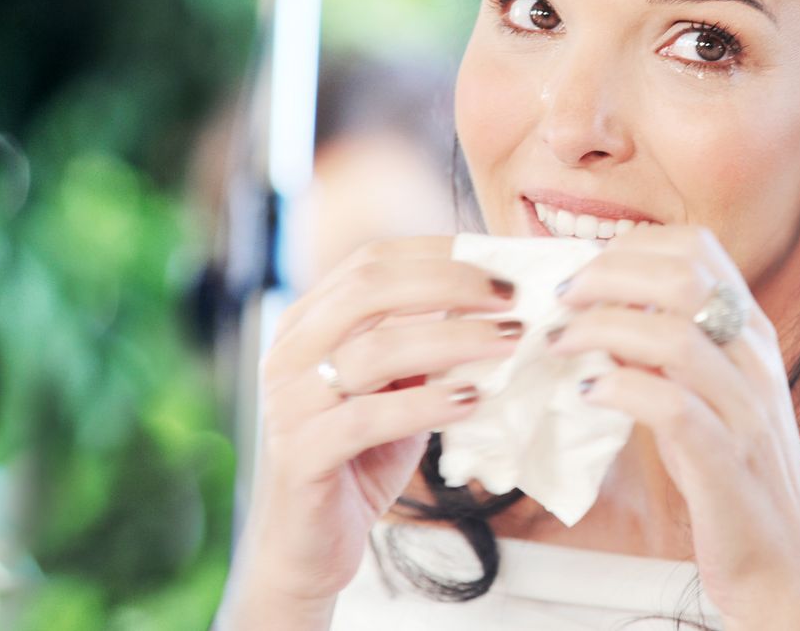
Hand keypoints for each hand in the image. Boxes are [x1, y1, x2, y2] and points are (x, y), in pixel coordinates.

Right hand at [225, 237, 520, 611]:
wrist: (309, 545)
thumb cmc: (362, 455)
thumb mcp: (398, 385)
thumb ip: (426, 341)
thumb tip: (498, 300)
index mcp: (308, 322)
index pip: (372, 261)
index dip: (439, 254)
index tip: (502, 264)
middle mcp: (288, 352)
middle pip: (371, 288)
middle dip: (451, 284)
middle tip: (512, 298)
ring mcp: (288, 404)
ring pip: (376, 350)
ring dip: (454, 339)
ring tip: (511, 341)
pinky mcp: (300, 456)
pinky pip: (369, 418)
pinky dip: (428, 404)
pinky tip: (474, 401)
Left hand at [547, 225, 799, 629]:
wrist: (785, 569)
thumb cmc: (735, 481)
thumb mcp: (706, 400)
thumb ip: (666, 354)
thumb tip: (605, 315)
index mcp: (750, 334)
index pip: (698, 249)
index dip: (630, 245)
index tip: (582, 270)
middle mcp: (755, 360)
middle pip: (684, 276)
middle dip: (608, 274)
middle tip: (559, 297)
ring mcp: (746, 411)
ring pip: (675, 334)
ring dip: (602, 327)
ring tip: (559, 341)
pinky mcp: (727, 463)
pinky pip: (672, 405)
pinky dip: (621, 389)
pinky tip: (587, 393)